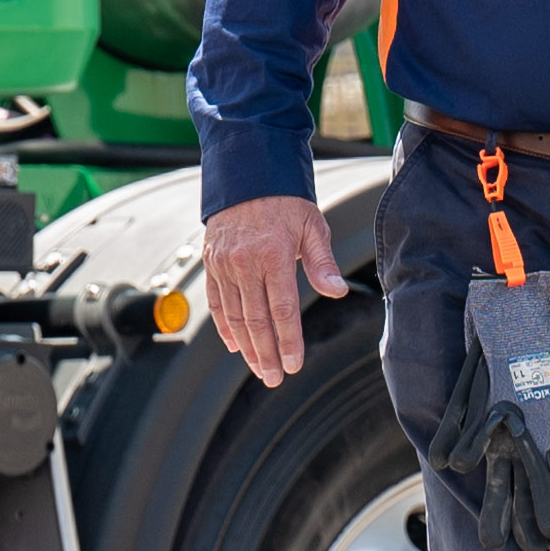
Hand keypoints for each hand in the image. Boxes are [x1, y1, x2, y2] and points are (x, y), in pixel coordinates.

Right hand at [195, 192, 343, 386]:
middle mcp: (244, 262)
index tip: (293, 365)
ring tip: (258, 368)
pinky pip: (216, 301)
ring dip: (246, 346)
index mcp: (273, 254)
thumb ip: (322, 262)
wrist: (247, 172)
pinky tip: (233, 345)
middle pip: (255, 319)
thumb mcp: (313, 226)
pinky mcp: (211, 262)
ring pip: (233, 316)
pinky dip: (224, 326)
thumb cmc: (286, 199)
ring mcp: (224, 263)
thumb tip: (337, 292)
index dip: (288, 341)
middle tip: (274, 378)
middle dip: (265, 353)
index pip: (282, 309)